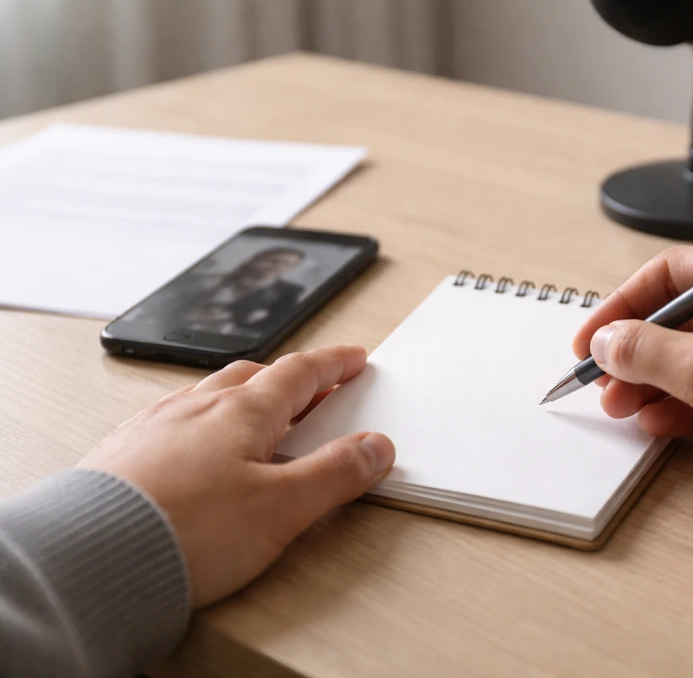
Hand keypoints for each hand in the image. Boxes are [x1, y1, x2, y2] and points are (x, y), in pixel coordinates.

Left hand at [79, 345, 393, 606]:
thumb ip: (335, 474)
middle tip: (314, 387)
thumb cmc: (185, 530)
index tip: (352, 359)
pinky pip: (171, 421)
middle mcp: (196, 408)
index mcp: (242, 411)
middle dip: (289, 379)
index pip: (299, 373)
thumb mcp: (283, 507)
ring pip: (208, 395)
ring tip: (256, 416)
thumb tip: (374, 448)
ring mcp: (155, 427)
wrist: (91, 559)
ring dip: (242, 398)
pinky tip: (193, 449)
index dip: (332, 364)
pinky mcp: (123, 455)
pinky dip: (198, 424)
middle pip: (253, 377)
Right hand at [573, 247, 692, 473]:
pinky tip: (657, 423)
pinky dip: (685, 404)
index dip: (627, 303)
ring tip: (623, 408)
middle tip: (604, 380)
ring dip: (654, 381)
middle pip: (686, 319)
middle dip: (637, 351)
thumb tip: (607, 341)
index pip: (679, 273)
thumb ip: (648, 350)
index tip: (593, 336)